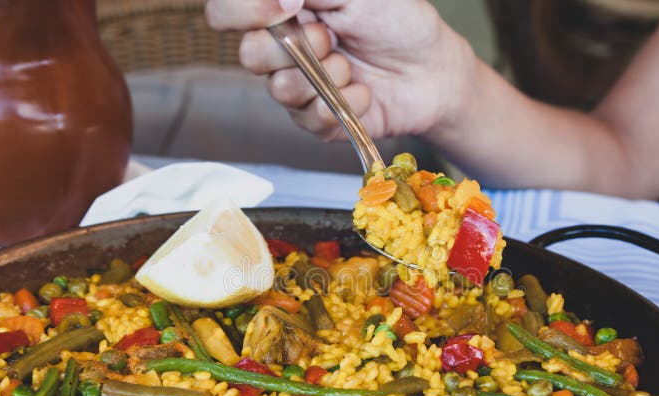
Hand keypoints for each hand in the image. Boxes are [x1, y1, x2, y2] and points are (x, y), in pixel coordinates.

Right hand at [205, 0, 475, 140]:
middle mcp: (282, 49)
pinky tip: (364, 92)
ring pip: (280, 89)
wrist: (432, 69)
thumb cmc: (397, 22)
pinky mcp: (317, 121)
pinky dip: (345, 103)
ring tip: (352, 67)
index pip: (226, 11)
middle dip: (295, 47)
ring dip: (325, 76)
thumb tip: (278, 1)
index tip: (287, 7)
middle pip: (249, 55)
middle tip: (331, 37)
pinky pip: (312, 117)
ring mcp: (298, 87)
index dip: (243, 11)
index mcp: (284, 11)